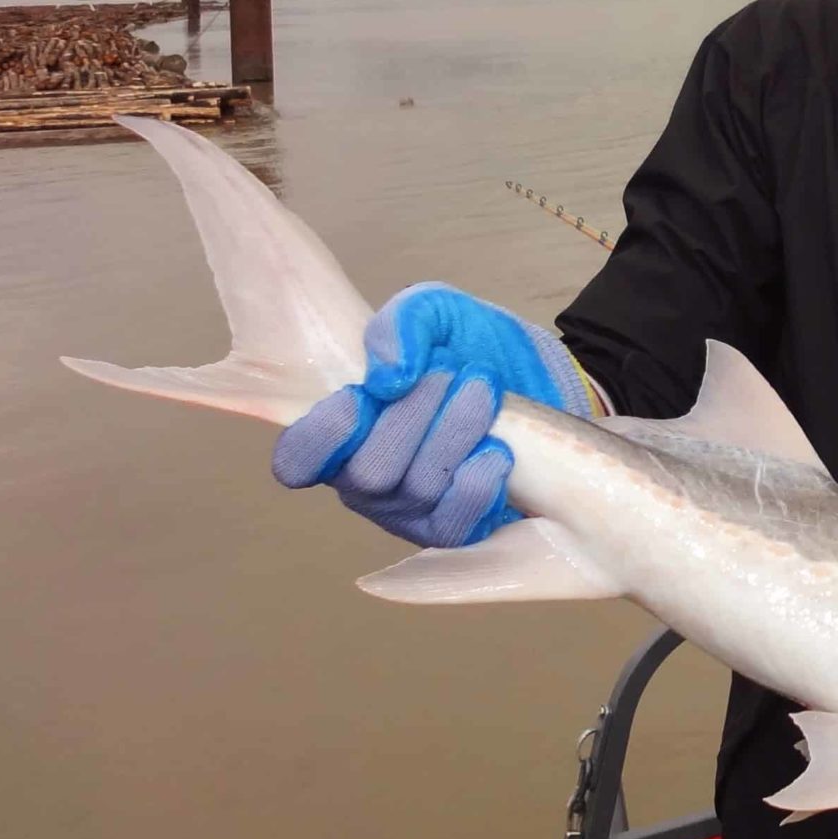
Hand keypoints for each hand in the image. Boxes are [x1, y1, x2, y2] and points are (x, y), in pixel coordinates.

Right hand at [270, 285, 598, 547]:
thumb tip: (386, 378)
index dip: (322, 434)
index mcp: (340, 432)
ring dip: (456, 430)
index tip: (362, 393)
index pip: (298, 459)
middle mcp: (365, 482)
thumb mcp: (433, 311)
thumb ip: (400, 325)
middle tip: (450, 370)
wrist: (539, 374)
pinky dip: (478, 481)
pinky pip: (456, 523)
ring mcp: (411, 511)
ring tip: (483, 388)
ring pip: (417, 489)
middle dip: (414, 414)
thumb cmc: (467, 345)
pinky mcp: (459, 527)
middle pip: (368, 472)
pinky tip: (497, 448)